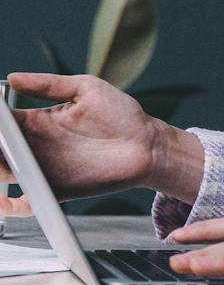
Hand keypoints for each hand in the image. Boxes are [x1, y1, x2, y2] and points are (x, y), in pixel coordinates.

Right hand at [1, 72, 182, 212]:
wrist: (147, 145)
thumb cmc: (121, 115)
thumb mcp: (86, 89)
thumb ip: (49, 84)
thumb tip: (14, 77)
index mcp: (36, 121)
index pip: (0, 122)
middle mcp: (33, 147)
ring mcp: (42, 170)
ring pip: (3, 175)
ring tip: (0, 167)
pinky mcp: (55, 190)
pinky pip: (25, 204)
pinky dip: (9, 206)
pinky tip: (6, 201)